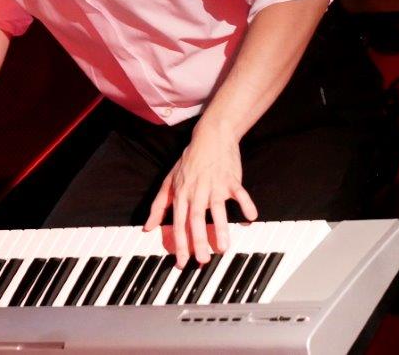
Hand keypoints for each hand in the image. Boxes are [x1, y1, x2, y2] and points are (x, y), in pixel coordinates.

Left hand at [143, 126, 257, 267]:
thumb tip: (147, 227)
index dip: (179, 243)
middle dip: (198, 240)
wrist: (210, 137)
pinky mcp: (231, 179)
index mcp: (182, 194)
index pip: (179, 222)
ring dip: (221, 227)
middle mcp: (197, 191)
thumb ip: (159, 206)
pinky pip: (240, 194)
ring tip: (224, 247)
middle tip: (203, 260)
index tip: (182, 262)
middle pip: (196, 218)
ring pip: (217, 208)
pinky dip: (246, 205)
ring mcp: (215, 185)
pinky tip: (251, 218)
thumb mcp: (169, 182)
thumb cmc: (189, 161)